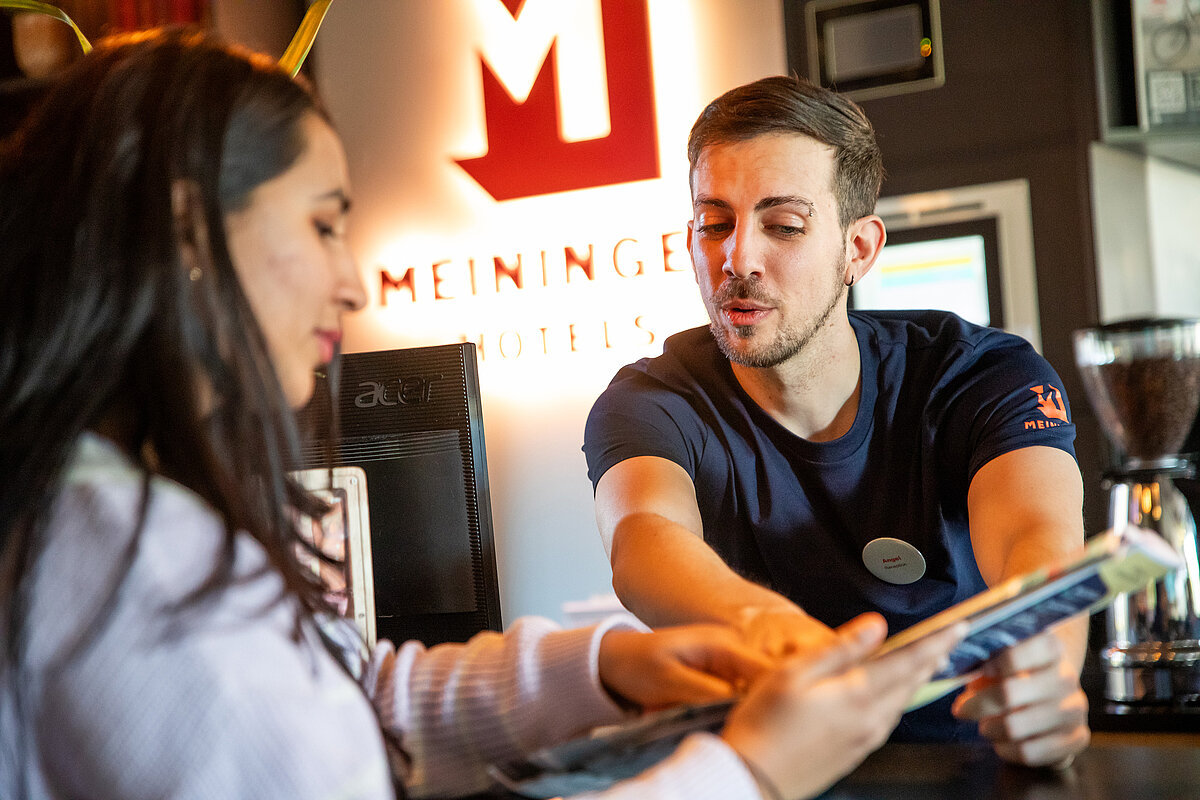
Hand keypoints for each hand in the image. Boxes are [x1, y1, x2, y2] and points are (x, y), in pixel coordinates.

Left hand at [598, 624, 773, 711]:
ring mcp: (726, 666)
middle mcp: (731, 652)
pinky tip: (696, 716)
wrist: (617, 661)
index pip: (768, 668)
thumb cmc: (639, 666)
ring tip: (696, 717)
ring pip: (747, 696)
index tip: (767, 723)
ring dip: (731, 713)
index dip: (776, 695)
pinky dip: (717, 712)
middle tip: (729, 727)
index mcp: (723, 645)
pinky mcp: (718, 680)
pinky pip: (731, 700)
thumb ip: (706, 691)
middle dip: (753, 709)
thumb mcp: (669, 680)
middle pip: (764, 684)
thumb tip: (742, 704)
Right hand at [722, 613, 964, 799]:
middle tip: (949, 640)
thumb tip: (876, 626)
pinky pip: (886, 721)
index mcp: (858, 695)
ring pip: (901, 703)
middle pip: (911, 684)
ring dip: (916, 680)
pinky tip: (890, 695)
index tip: (959, 627)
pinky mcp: (854, 753)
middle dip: (932, 659)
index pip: (909, 661)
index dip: (936, 641)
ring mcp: (864, 740)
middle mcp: (870, 720)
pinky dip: (898, 700)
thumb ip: (840, 649)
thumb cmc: (764, 723)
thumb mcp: (793, 673)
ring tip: (926, 663)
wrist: (750, 777)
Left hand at [951, 629, 1089, 766]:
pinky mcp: (1077, 738)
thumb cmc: (1015, 679)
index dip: (1002, 660)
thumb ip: (982, 661)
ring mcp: (1075, 709)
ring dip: (990, 729)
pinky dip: (1006, 749)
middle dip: (978, 705)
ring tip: (985, 726)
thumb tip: (951, 665)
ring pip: (1015, 726)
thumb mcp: (1000, 663)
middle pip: (1009, 693)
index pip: (1028, 648)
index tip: (982, 669)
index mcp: (1051, 649)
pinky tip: (1001, 743)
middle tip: (963, 709)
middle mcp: (1067, 677)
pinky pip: (1029, 751)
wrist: (1050, 706)